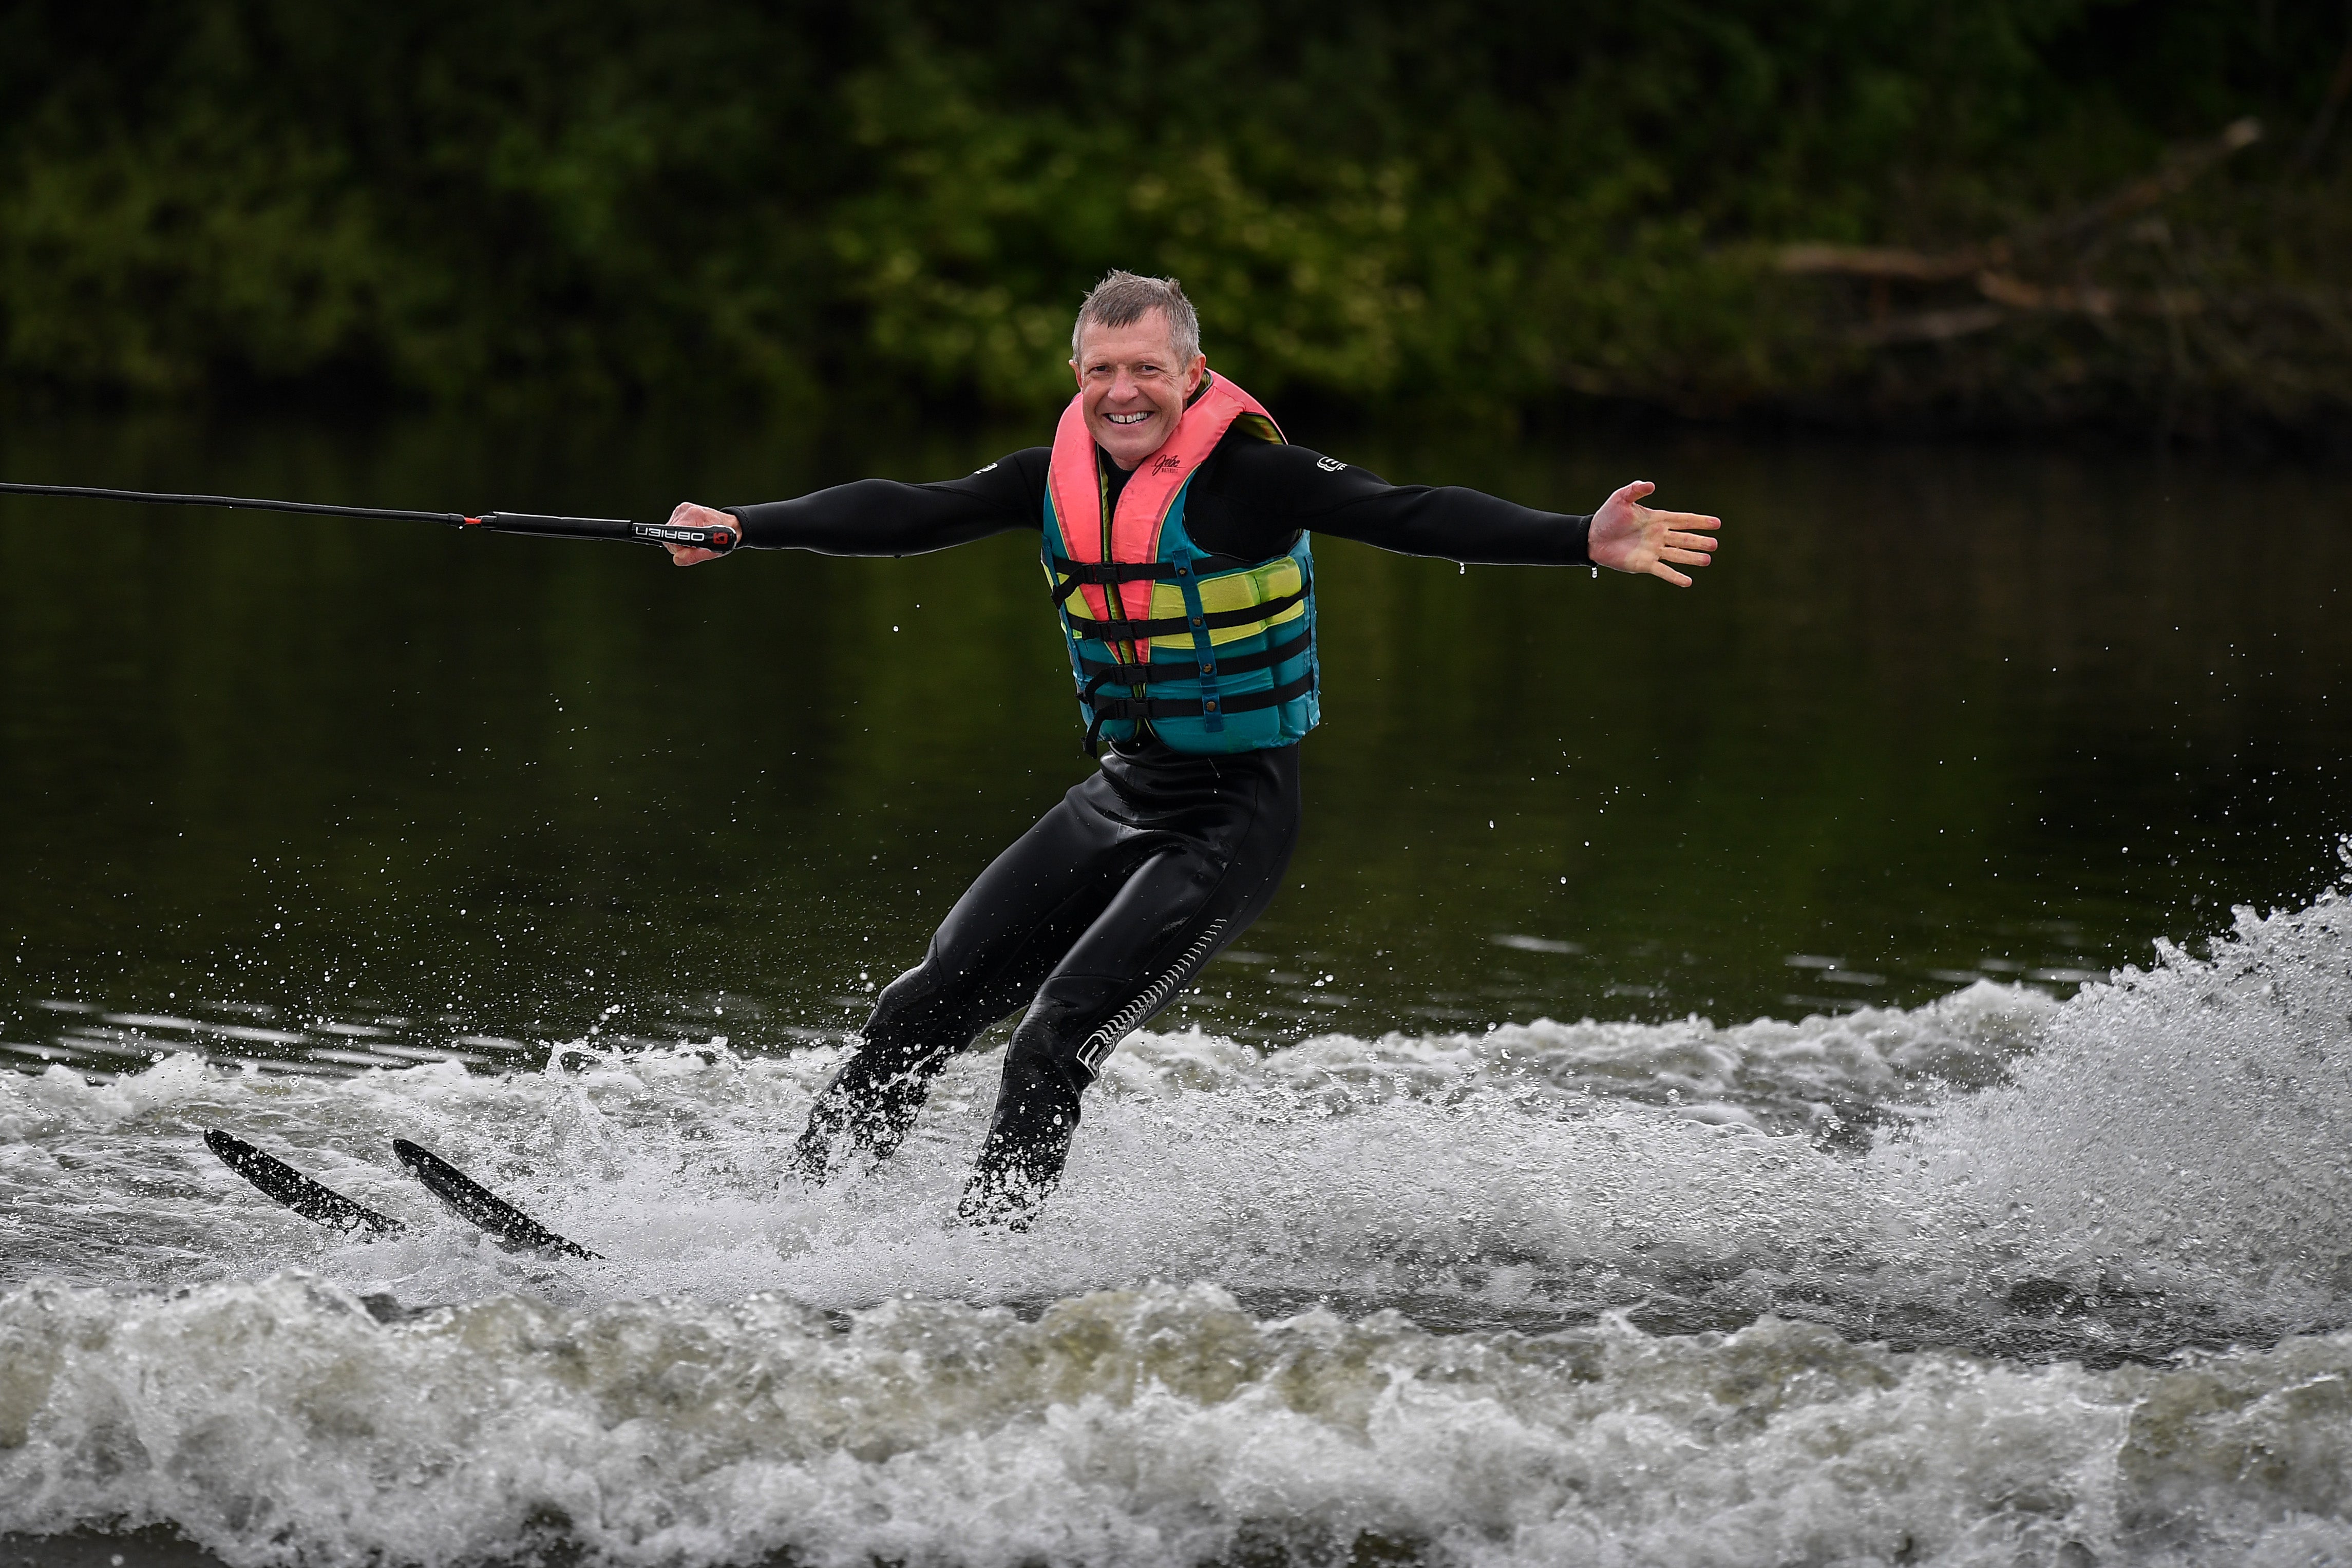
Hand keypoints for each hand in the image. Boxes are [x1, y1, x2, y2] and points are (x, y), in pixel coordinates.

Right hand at [663, 501, 736, 565]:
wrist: (730, 525)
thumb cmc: (723, 538)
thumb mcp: (712, 551)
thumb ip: (694, 556)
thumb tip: (677, 558)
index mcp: (695, 516)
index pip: (673, 535)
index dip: (677, 547)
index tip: (685, 550)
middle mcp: (686, 510)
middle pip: (670, 536)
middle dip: (679, 546)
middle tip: (694, 547)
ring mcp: (682, 509)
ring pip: (670, 533)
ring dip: (680, 541)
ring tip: (695, 539)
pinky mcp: (680, 510)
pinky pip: (673, 528)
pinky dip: (680, 534)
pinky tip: (691, 533)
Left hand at [1587, 481, 1719, 586]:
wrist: (1593, 537)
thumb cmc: (1608, 516)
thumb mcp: (1621, 498)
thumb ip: (1636, 490)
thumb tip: (1651, 484)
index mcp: (1658, 519)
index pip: (1683, 520)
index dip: (1700, 521)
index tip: (1716, 523)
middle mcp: (1659, 536)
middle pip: (1684, 539)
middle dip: (1699, 541)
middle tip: (1715, 545)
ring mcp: (1653, 550)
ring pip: (1677, 555)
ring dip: (1692, 558)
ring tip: (1707, 560)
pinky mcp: (1644, 564)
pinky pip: (1663, 571)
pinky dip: (1675, 577)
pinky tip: (1688, 582)